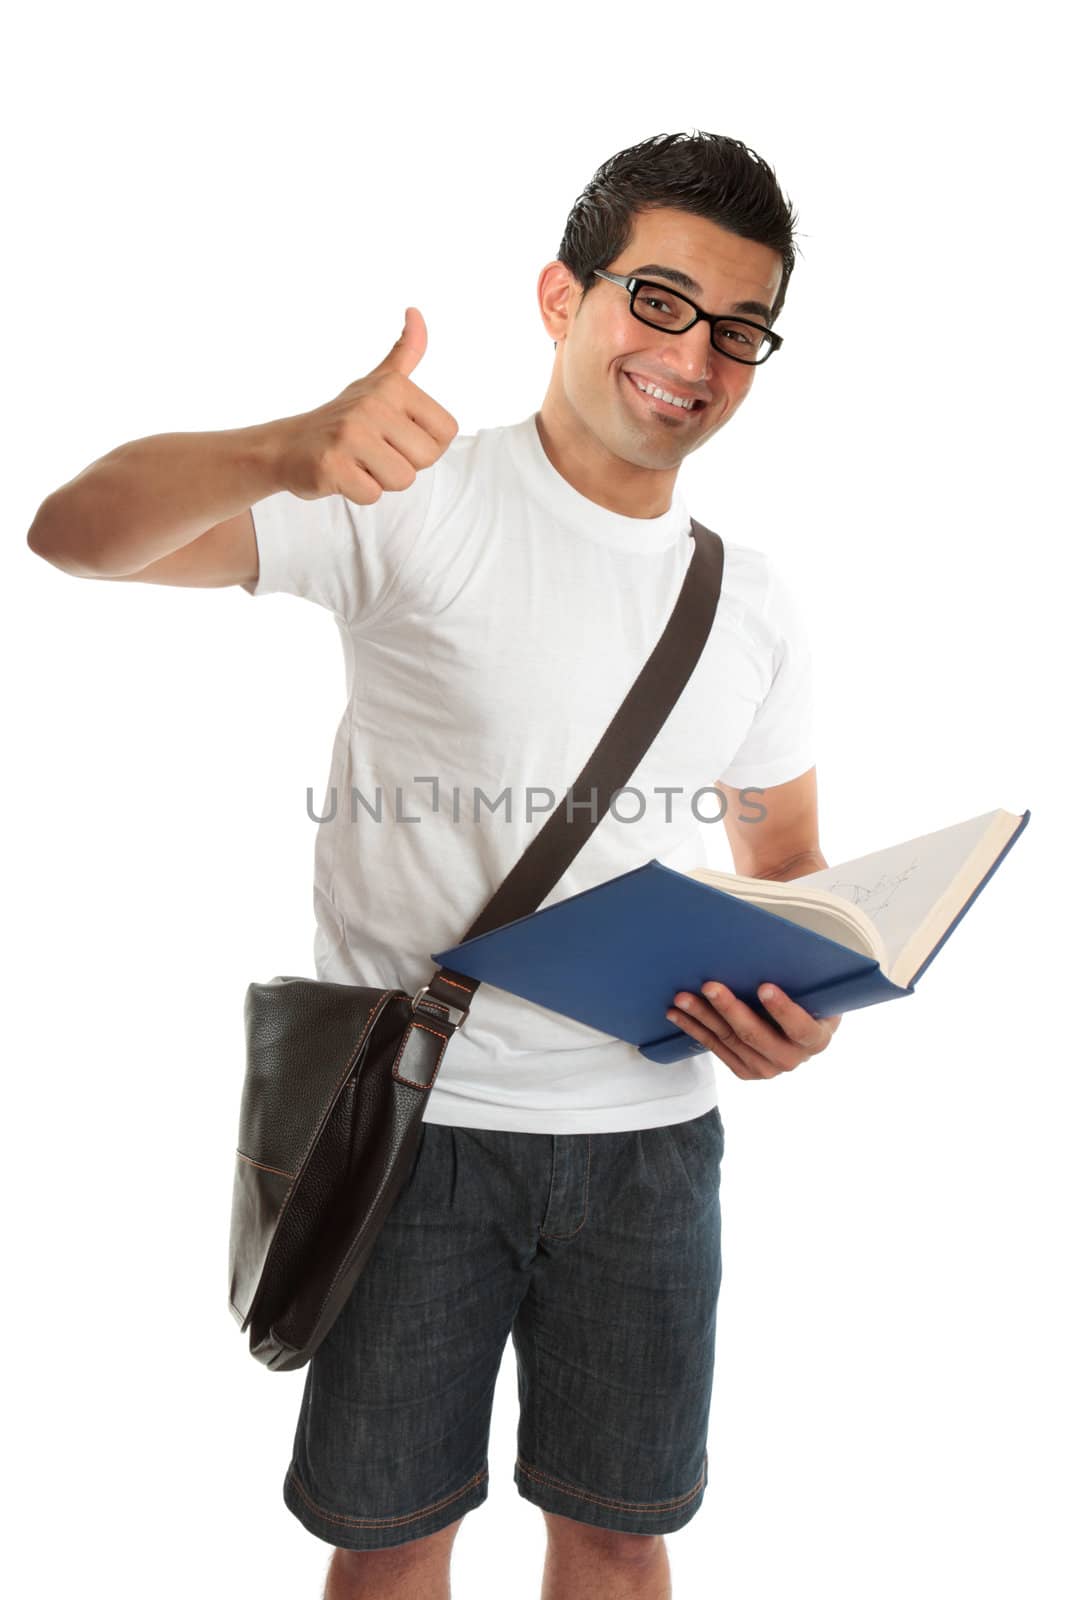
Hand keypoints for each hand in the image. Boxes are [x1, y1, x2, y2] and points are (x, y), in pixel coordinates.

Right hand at [277, 307, 459, 502]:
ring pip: (401, 479)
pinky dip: (358, 492)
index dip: (424, 444)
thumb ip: (405, 352)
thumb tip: (416, 312)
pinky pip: (372, 495)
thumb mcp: (377, 381)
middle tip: (373, 452)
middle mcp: (372, 404)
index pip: (445, 432)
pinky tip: (341, 474)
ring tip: (357, 462)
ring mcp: (349, 435)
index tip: (395, 437)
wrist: (286, 446)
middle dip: (403, 464)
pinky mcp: (331, 465)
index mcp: (392, 385)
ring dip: (381, 480)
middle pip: (425, 458)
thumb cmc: (342, 419)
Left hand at [666, 982, 841, 1079]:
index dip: (783, 1009)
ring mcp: (766, 1069)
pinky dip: (695, 1030)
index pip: (800, 1027)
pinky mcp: (745, 1071)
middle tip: (710, 986)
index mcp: (815, 1038)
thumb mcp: (813, 991)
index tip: (764, 987)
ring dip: (703, 1017)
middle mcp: (792, 1059)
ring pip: (730, 1040)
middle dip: (730, 1009)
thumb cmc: (806, 1000)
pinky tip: (677, 1015)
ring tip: (683, 998)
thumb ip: (799, 981)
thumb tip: (771, 952)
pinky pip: (716, 1048)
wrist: (799, 1029)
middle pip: (756, 1036)